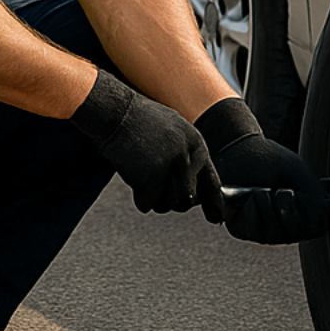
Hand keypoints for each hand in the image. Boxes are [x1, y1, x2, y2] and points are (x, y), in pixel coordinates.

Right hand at [69, 71, 222, 215]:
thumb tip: (193, 192)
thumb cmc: (139, 122)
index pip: (212, 183)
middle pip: (187, 200)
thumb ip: (186, 157)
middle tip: (154, 183)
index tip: (215, 218)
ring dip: (154, 198)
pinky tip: (132, 173)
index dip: (214, 204)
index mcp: (197, 145)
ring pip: (168, 205)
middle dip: (170, 199)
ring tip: (142, 174)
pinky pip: (146, 204)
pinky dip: (137, 195)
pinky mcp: (151, 178)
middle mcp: (188, 157)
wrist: (114, 111)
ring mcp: (171, 167)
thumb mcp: (173, 133)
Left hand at [194, 97, 329, 242]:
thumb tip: (324, 223)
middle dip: (286, 204)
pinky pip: (251, 227)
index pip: (316, 227)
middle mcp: (285, 229)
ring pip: (271, 233)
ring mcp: (262, 231)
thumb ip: (318, 204)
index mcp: (305, 217)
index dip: (307, 207)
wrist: (242, 150)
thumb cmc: (274, 164)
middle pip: (293, 233)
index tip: (297, 190)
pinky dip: (251, 206)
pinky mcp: (241, 228)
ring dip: (267, 203)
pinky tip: (248, 195)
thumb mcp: (303, 179)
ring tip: (261, 190)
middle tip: (279, 188)